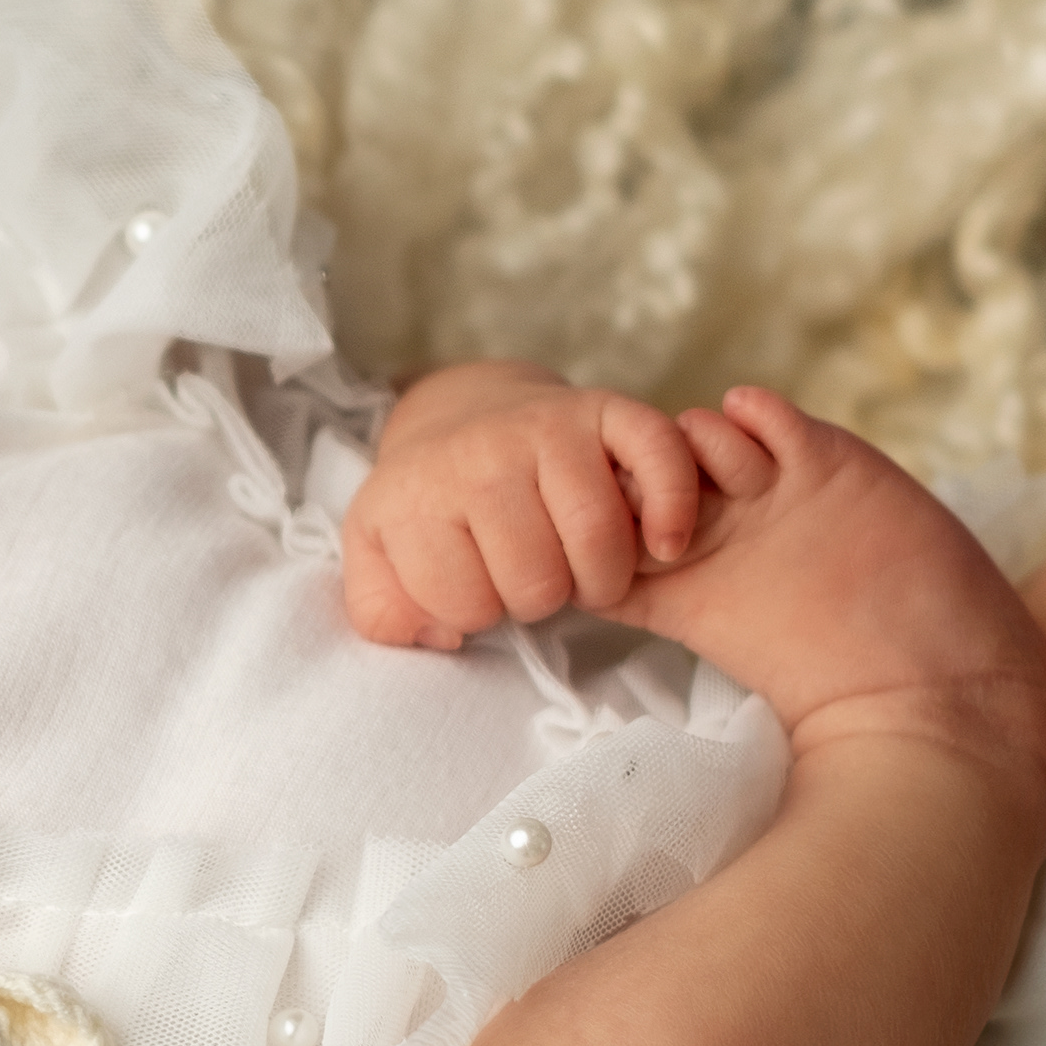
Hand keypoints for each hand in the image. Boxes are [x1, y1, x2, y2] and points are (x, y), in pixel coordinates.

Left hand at [340, 361, 703, 648]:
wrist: (460, 414)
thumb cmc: (426, 503)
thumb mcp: (375, 558)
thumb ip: (384, 615)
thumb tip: (444, 637)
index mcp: (417, 498)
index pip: (467, 607)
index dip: (476, 613)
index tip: (474, 582)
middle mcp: (480, 457)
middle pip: (538, 582)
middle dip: (540, 599)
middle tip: (532, 575)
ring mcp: (545, 428)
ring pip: (597, 539)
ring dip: (601, 578)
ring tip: (581, 569)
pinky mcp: (601, 408)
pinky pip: (655, 457)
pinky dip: (670, 508)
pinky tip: (662, 546)